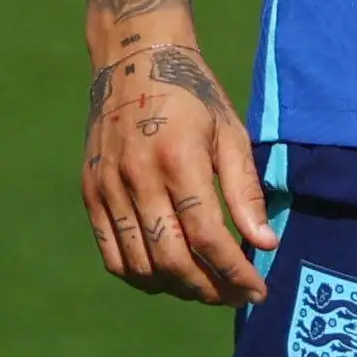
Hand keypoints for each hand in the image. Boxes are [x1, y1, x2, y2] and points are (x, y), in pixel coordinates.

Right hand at [82, 36, 277, 303]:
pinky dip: (141, 276)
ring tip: (207, 288)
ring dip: (177, 288)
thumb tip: (265, 244)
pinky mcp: (90, 194)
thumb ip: (245, 191)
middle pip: (171, 259)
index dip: (235, 272)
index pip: (208, 236)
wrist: (134, 61)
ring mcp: (108, 187)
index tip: (258, 290)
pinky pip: (112, 254)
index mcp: (179, 158)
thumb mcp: (230, 132)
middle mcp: (138, 177)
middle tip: (236, 296)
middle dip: (209, 289)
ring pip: (140, 265)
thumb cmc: (194, 95)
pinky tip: (168, 276)